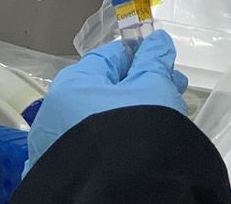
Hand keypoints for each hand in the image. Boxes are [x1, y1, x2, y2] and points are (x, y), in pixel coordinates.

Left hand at [25, 31, 189, 172]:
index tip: (163, 60)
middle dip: (142, 85)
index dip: (139, 55)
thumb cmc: (134, 131)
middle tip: (173, 89)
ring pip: (101, 117)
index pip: (108, 57)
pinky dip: (117, 136)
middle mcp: (56, 113)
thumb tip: (157, 40)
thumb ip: (154, 61)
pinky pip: (95, 142)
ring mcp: (58, 144)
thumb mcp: (152, 89)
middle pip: (106, 88)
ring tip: (164, 117)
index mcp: (72, 85)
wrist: (119, 193)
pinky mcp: (68, 168)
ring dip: (132, 111)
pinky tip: (141, 141)